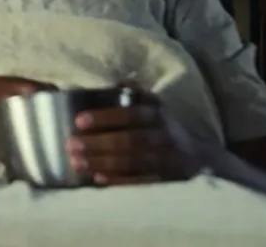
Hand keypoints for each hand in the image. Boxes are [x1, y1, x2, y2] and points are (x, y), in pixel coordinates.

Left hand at [67, 90, 204, 185]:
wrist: (194, 153)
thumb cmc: (158, 124)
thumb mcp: (148, 103)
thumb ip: (127, 93)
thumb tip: (100, 83)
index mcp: (156, 112)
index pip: (131, 114)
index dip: (105, 117)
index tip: (78, 121)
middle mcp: (164, 134)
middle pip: (130, 140)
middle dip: (98, 143)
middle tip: (71, 145)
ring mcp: (167, 158)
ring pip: (133, 161)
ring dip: (102, 162)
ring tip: (77, 162)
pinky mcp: (167, 179)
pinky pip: (141, 181)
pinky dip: (118, 180)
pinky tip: (97, 178)